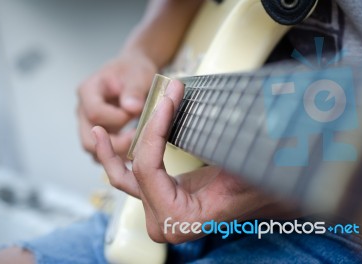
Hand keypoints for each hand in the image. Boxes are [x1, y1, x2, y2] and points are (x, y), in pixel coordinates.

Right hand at [78, 51, 156, 159]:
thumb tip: (132, 107)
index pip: (95, 113)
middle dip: (115, 143)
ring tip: (138, 144)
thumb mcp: (138, 74)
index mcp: (88, 90)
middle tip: (138, 139)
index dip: (117, 118)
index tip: (136, 114)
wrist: (134, 74)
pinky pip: (101, 152)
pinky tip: (134, 150)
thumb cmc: (133, 71)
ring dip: (115, 151)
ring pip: (93, 149)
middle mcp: (83, 109)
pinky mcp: (97, 134)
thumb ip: (135, 90)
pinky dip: (117, 154)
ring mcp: (88, 124)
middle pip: (88, 138)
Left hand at [92, 80, 297, 243]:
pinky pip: (132, 181)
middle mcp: (164, 221)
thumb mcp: (242, 166)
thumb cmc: (257, 187)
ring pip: (125, 178)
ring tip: (99, 130)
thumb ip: (228, 148)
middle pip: (136, 170)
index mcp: (180, 219)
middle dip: (144, 130)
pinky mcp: (160, 201)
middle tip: (155, 97)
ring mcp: (159, 213)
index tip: (168, 96)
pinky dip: (119, 161)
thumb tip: (235, 115)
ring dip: (112, 152)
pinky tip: (108, 143)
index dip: (154, 128)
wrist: (262, 197)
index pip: (149, 167)